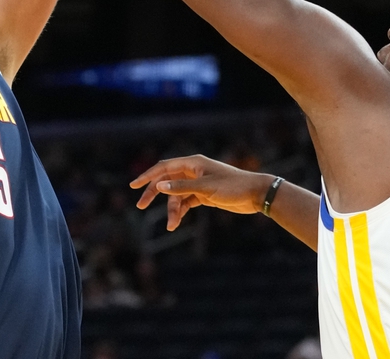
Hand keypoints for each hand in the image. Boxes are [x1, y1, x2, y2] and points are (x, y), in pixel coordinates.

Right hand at [130, 155, 273, 231]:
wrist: (255, 194)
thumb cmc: (232, 187)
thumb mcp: (206, 188)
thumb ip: (181, 188)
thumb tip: (159, 186)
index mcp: (193, 163)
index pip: (164, 167)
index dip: (148, 176)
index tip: (134, 186)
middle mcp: (193, 171)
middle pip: (167, 181)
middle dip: (154, 193)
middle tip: (141, 206)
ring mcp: (198, 183)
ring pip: (176, 195)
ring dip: (172, 209)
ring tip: (171, 225)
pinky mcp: (204, 195)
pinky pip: (186, 202)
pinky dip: (180, 211)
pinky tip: (176, 223)